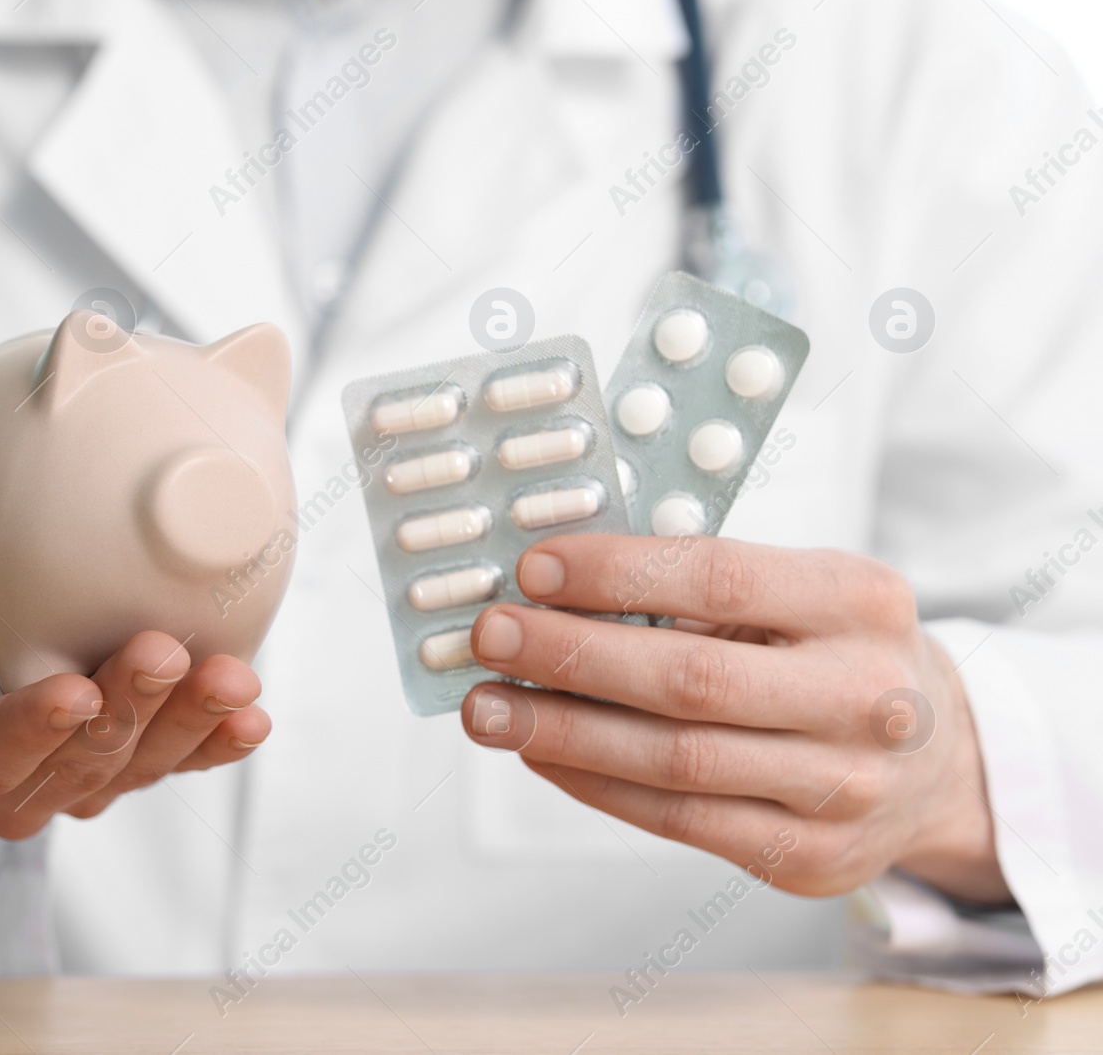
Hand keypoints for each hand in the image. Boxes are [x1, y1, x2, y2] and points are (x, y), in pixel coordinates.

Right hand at [0, 537, 270, 856]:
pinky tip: (250, 718)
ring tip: (230, 679)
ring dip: (187, 724)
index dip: (30, 731)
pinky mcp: (126, 755)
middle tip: (161, 651)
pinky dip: (216, 743)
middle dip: (124, 711)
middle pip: (75, 762)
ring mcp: (76, 775)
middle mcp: (11, 782)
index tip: (71, 690)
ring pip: (136, 765)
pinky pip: (177, 760)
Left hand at [462, 533, 1010, 904]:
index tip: (533, 567)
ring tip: (487, 707)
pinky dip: (594, 784)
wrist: (938, 763)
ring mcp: (844, 789)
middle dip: (571, 656)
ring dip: (560, 731)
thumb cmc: (834, 654)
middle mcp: (866, 698)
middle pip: (689, 680)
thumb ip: (701, 586)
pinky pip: (677, 820)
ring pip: (674, 761)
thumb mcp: (802, 593)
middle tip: (490, 635)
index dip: (615, 571)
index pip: (721, 577)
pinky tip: (540, 752)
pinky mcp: (809, 857)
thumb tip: (553, 584)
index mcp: (861, 603)